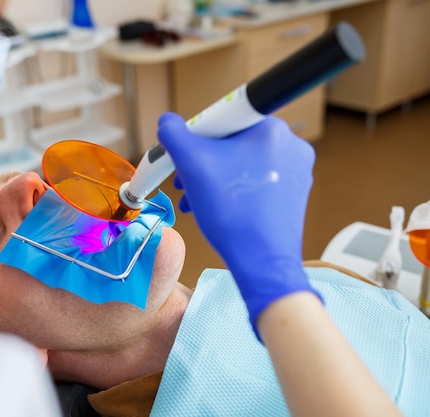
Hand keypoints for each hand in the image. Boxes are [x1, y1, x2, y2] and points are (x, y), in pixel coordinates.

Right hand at [157, 112, 320, 332]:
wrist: (262, 261)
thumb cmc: (232, 212)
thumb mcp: (192, 165)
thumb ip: (175, 135)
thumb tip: (168, 123)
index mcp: (271, 129)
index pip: (224, 116)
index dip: (198, 134)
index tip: (185, 152)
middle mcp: (290, 144)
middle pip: (233, 141)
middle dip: (203, 160)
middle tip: (185, 179)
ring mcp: (296, 170)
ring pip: (243, 162)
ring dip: (214, 177)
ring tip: (196, 198)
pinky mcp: (294, 193)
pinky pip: (256, 180)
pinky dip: (233, 189)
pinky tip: (216, 207)